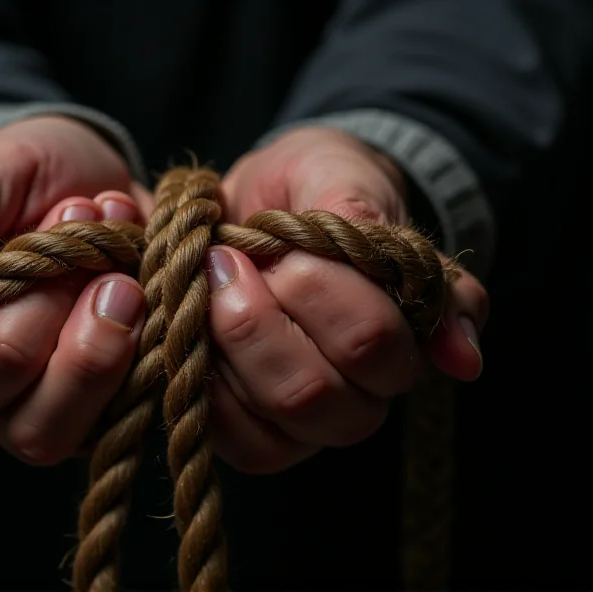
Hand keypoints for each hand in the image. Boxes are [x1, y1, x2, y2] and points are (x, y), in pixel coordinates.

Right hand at [0, 116, 151, 464]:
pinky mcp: (118, 406)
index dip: (40, 296)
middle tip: (112, 267)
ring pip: (83, 438)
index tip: (71, 217)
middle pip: (35, 429)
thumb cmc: (37, 181)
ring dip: (120, 357)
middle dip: (88, 337)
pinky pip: (141, 416)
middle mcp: (4, 395)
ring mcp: (66, 409)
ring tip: (134, 286)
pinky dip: (157, 359)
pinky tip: (157, 302)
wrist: (100, 187)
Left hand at [206, 127, 488, 473]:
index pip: (369, 338)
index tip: (276, 237)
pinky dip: (208, 390)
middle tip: (227, 262)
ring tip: (206, 292)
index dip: (312, 287)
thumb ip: (387, 239)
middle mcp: (364, 392)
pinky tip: (196, 340)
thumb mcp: (340, 180)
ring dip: (228, 346)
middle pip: (316, 393)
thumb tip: (462, 360)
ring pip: (277, 419)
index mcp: (402, 330)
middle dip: (256, 320)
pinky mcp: (261, 438)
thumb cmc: (307, 187)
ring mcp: (312, 424)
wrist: (254, 202)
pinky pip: (240, 443)